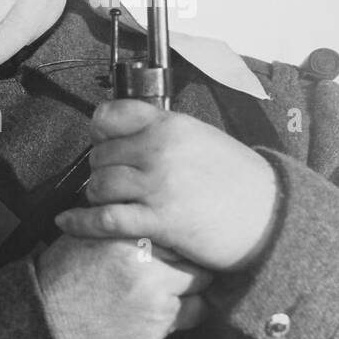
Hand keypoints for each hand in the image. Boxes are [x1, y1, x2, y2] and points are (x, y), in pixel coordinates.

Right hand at [36, 236, 211, 338]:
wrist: (47, 321)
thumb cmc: (60, 277)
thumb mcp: (82, 237)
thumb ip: (114, 225)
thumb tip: (137, 212)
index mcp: (127, 235)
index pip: (173, 228)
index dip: (175, 236)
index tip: (174, 243)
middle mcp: (147, 262)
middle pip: (193, 255)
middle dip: (190, 260)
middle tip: (182, 265)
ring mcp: (156, 294)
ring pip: (201, 285)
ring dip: (191, 286)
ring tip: (176, 289)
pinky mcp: (160, 323)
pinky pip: (194, 313)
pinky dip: (186, 311)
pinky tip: (165, 310)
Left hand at [54, 100, 279, 271]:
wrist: (272, 216)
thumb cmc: (238, 180)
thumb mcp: (202, 139)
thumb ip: (163, 134)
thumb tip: (127, 135)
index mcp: (170, 125)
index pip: (110, 116)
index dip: (99, 132)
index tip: (101, 142)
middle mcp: (160, 150)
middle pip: (99, 155)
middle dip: (100, 170)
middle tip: (113, 181)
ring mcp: (158, 185)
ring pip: (98, 185)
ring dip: (97, 196)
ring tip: (110, 201)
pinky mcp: (158, 220)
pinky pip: (103, 219)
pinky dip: (80, 221)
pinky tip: (66, 222)